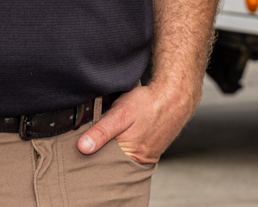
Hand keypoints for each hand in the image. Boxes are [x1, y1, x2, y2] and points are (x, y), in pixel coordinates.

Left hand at [75, 81, 199, 163]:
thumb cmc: (148, 103)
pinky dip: (130, 143)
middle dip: (106, 148)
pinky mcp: (152, 150)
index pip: (102, 162)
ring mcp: (147, 156)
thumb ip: (101, 131)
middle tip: (107, 130)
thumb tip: (82, 148)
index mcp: (129, 156)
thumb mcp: (120, 113)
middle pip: (113, 160)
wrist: (175, 96)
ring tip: (121, 129)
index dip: (93, 151)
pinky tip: (131, 130)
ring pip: (124, 155)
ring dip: (118, 145)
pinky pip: (135, 151)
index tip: (87, 140)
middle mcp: (139, 161)